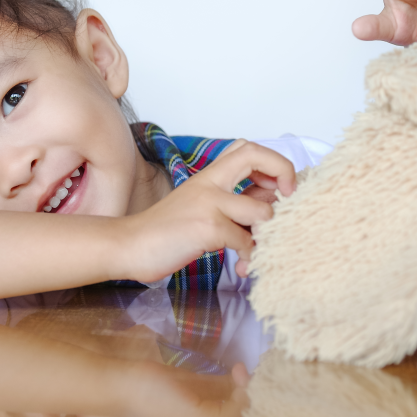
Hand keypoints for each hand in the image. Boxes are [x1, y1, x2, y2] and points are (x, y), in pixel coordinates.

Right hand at [120, 140, 296, 282]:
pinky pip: (246, 242)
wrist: (128, 245)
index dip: (274, 162)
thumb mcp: (199, 207)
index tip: (282, 188)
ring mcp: (208, 204)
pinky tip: (243, 267)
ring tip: (258, 250)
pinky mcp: (207, 228)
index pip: (248, 149)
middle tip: (288, 199)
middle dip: (284, 173)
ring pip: (261, 212)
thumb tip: (271, 207)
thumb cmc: (165, 232)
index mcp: (208, 176)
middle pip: (255, 155)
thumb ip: (231, 203)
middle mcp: (209, 183)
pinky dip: (250, 257)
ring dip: (267, 234)